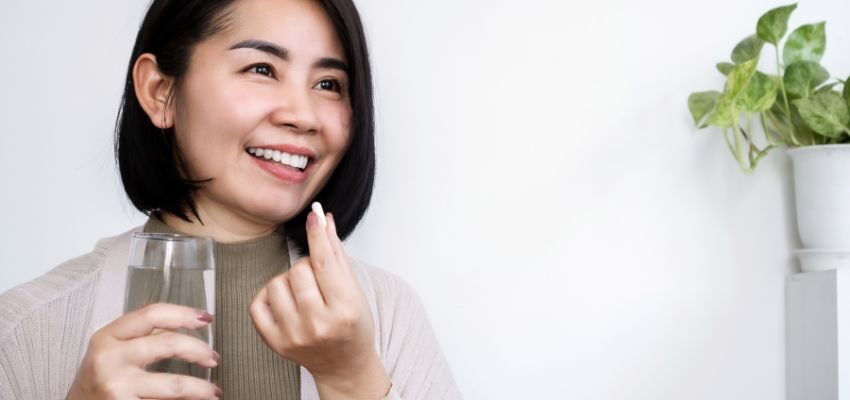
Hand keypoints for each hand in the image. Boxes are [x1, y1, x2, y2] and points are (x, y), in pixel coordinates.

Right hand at [67, 303, 221, 399]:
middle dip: (199, 350)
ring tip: (213, 391)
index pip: (152, 314)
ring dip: (201, 387)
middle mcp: (109, 359)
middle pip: (169, 344)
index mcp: (107, 337)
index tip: (205, 318)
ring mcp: (117, 386)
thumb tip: (184, 327)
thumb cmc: (95, 382)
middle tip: (213, 358)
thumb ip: (140, 337)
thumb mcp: (110, 351)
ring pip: (175, 384)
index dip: (184, 313)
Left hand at [249, 211, 390, 398]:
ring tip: (303, 293)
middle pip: (298, 270)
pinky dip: (268, 296)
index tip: (313, 217)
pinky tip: (284, 301)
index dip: (317, 235)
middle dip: (307, 267)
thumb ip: (337, 254)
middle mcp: (318, 324)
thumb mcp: (354, 289)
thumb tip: (323, 219)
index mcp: (344, 309)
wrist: (344, 364)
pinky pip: (257, 303)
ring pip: (276, 283)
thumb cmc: (353, 325)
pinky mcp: (275, 343)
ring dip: (288, 282)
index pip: (325, 263)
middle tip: (318, 280)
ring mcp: (294, 335)